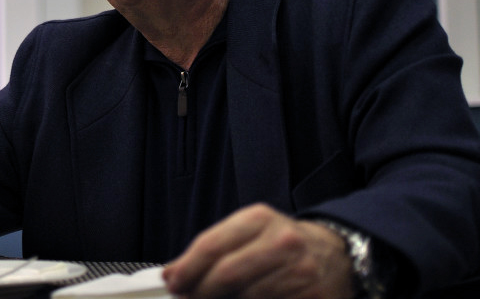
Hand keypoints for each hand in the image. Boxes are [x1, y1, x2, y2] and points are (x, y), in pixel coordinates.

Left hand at [162, 204, 353, 298]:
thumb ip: (213, 248)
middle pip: (226, 275)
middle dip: (201, 291)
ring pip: (246, 297)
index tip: (173, 282)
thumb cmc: (282, 243)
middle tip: (188, 298)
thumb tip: (173, 273)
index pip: (211, 245)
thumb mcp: (250, 231)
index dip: (187, 268)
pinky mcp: (312, 298)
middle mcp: (281, 242)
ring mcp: (299, 273)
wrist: (337, 254)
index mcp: (259, 219)